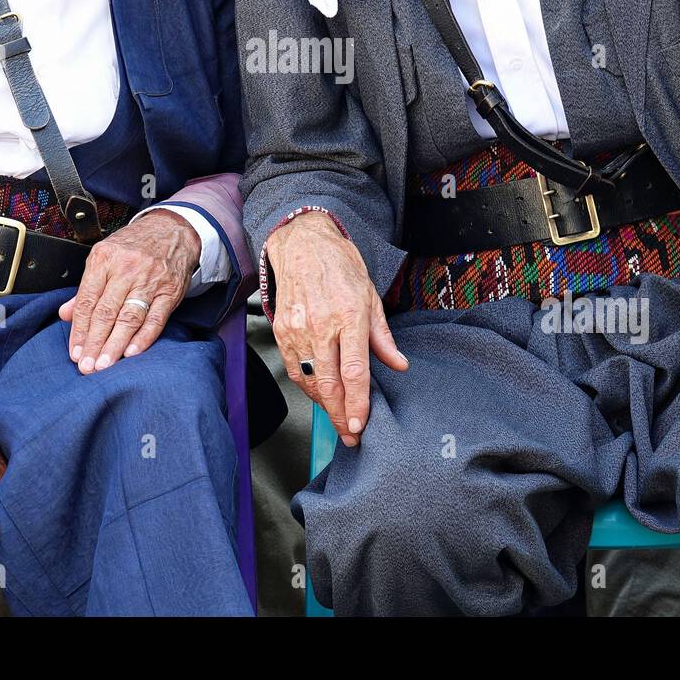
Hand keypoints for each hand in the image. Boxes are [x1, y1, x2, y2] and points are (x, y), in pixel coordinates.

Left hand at [58, 208, 198, 374]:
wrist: (172, 230)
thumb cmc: (134, 246)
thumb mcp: (105, 257)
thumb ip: (86, 288)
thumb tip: (65, 314)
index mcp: (104, 259)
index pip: (87, 301)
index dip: (80, 330)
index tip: (75, 352)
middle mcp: (126, 268)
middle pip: (106, 312)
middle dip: (94, 342)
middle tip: (87, 366)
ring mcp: (150, 280)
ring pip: (129, 318)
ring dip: (115, 345)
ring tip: (104, 364)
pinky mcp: (170, 291)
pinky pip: (155, 318)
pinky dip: (143, 338)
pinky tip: (131, 352)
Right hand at [267, 212, 407, 448]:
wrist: (301, 243)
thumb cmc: (339, 266)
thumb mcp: (370, 296)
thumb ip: (382, 336)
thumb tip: (398, 365)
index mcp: (349, 315)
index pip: (355, 371)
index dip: (357, 403)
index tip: (360, 425)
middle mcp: (321, 324)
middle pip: (329, 384)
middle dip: (340, 416)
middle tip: (351, 435)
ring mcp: (297, 328)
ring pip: (309, 380)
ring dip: (324, 404)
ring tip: (338, 415)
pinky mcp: (281, 329)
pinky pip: (294, 368)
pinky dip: (308, 386)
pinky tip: (320, 391)